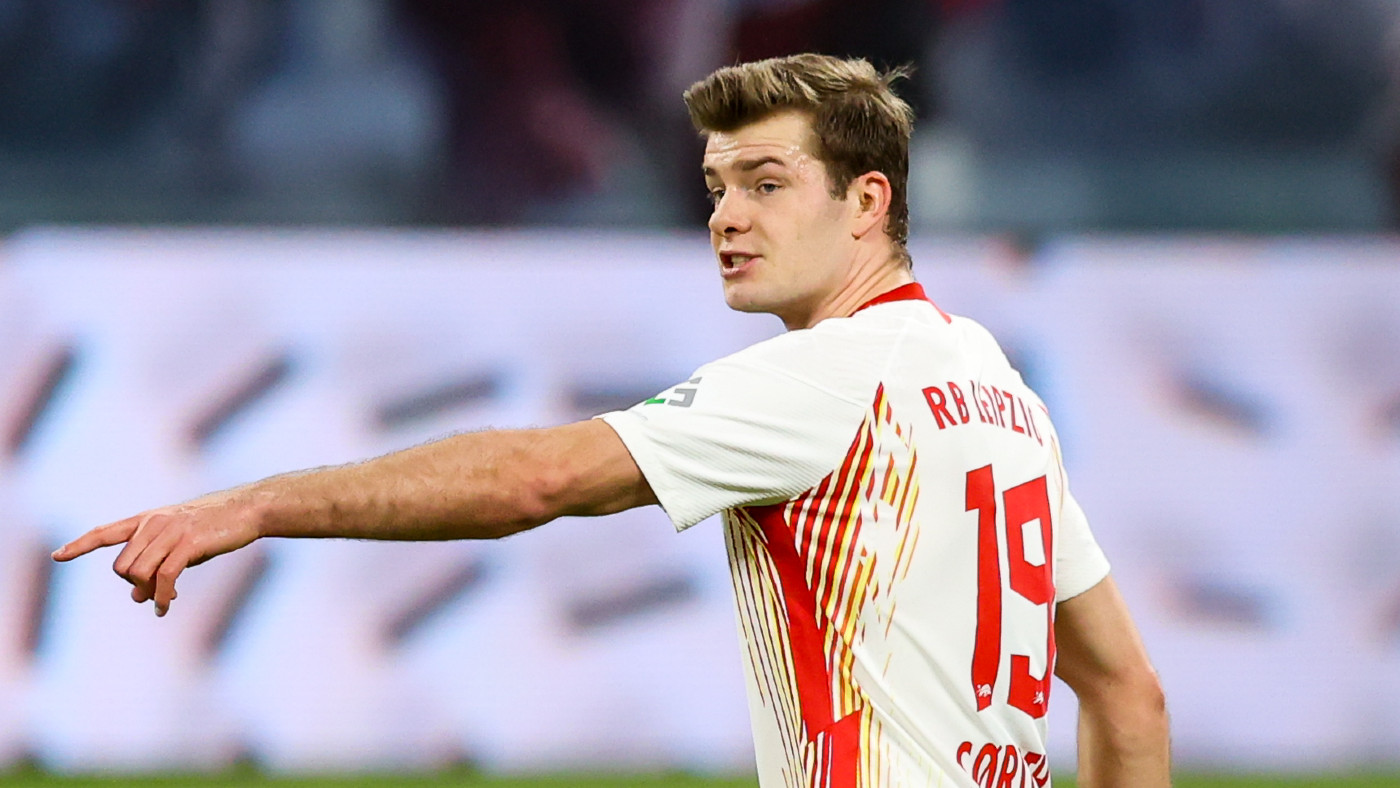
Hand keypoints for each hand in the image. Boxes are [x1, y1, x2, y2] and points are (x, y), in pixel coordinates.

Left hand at [51, 490, 262, 616]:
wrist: (247, 509)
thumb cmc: (214, 527)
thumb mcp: (180, 545)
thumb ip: (156, 565)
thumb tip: (136, 598)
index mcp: (148, 519)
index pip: (105, 532)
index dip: (80, 545)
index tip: (58, 556)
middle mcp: (154, 523)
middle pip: (123, 566)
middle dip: (135, 585)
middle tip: (153, 594)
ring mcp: (171, 532)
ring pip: (139, 573)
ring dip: (149, 593)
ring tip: (164, 602)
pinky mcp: (189, 543)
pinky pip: (165, 577)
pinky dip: (163, 597)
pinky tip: (167, 607)